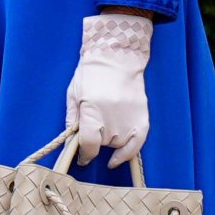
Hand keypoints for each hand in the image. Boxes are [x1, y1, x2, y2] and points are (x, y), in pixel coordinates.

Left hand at [65, 13, 152, 167]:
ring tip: (106, 122)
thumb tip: (71, 144)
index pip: (89, 144)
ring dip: (110, 140)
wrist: (117, 56)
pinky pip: (137, 144)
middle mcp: (113, 118)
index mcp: (93, 111)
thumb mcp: (73, 95)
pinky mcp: (143, 118)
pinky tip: (118, 158)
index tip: (82, 158)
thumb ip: (72, 121)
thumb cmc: (91, 73)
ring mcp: (130, 119)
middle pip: (103, 144)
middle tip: (94, 123)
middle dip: (95, 139)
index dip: (84, 154)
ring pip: (117, 144)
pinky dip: (128, 153)